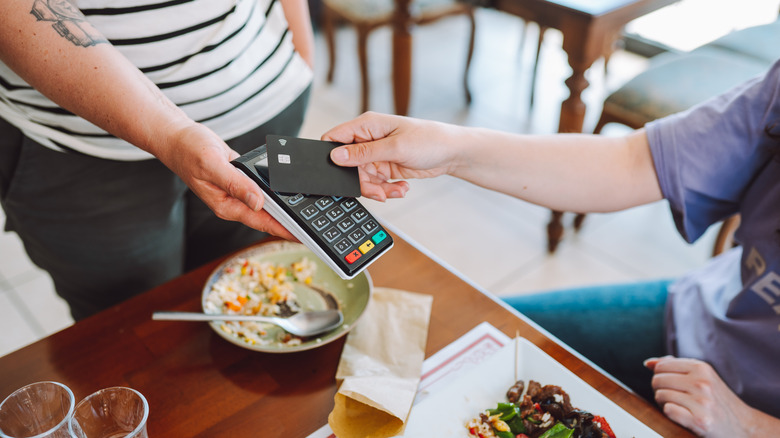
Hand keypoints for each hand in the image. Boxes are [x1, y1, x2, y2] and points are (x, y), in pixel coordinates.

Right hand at [156, 123, 295, 239]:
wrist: (177, 138)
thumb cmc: (189, 150)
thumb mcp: (213, 165)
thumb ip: (236, 184)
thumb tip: (258, 202)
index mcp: (227, 206)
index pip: (262, 222)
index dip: (284, 230)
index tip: (303, 236)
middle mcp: (233, 203)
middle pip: (268, 217)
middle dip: (290, 222)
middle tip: (314, 227)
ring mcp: (237, 193)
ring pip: (266, 204)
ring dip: (285, 207)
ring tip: (308, 212)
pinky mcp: (240, 181)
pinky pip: (262, 189)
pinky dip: (275, 190)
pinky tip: (289, 191)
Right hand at [323, 112, 463, 200]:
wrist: (452, 153)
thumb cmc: (429, 139)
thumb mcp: (395, 147)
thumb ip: (363, 153)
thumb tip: (336, 156)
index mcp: (367, 126)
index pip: (335, 138)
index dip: (332, 155)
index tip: (340, 172)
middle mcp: (369, 140)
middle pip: (347, 165)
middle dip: (361, 181)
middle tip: (377, 190)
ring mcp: (377, 155)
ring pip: (362, 179)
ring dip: (376, 189)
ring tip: (393, 191)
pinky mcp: (385, 168)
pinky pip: (376, 184)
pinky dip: (386, 190)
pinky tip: (400, 188)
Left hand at [645, 356, 776, 436]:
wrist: (745, 426)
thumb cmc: (718, 400)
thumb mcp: (702, 377)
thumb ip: (675, 367)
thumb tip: (648, 363)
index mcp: (701, 368)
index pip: (661, 366)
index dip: (660, 376)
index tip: (670, 385)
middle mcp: (702, 383)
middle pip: (657, 380)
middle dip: (660, 390)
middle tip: (674, 398)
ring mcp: (702, 402)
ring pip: (661, 395)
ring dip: (664, 403)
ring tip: (680, 407)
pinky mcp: (700, 421)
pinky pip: (669, 411)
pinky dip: (671, 414)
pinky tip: (683, 415)